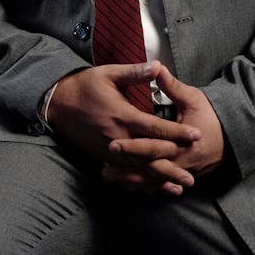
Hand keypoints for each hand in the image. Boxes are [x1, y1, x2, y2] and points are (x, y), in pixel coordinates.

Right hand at [45, 61, 200, 194]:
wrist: (58, 103)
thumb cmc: (84, 86)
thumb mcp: (108, 73)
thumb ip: (134, 73)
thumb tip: (158, 66)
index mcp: (123, 115)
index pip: (156, 128)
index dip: (178, 132)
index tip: (196, 136)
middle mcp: (119, 136)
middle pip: (151, 156)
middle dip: (172, 167)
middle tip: (191, 177)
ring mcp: (110, 149)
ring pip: (139, 168)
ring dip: (159, 179)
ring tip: (177, 188)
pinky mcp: (102, 155)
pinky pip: (125, 171)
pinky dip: (141, 180)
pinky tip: (152, 187)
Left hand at [102, 63, 224, 192]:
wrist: (232, 138)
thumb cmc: (211, 115)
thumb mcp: (193, 98)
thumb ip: (172, 86)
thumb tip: (156, 67)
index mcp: (183, 142)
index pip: (153, 147)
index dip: (132, 147)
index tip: (113, 145)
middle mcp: (181, 161)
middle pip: (149, 168)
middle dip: (126, 168)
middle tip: (104, 167)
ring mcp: (181, 171)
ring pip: (152, 180)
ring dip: (130, 179)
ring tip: (107, 176)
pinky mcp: (180, 175)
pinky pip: (158, 184)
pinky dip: (142, 184)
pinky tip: (125, 184)